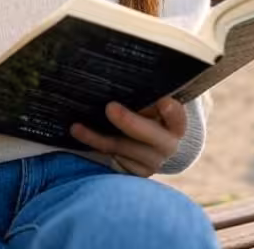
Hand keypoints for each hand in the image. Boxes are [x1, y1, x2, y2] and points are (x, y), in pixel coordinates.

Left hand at [69, 96, 186, 176]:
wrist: (155, 141)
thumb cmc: (151, 110)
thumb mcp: (153, 101)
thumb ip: (145, 94)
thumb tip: (122, 80)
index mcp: (176, 124)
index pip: (177, 117)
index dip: (171, 111)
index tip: (163, 101)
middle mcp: (167, 146)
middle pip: (150, 136)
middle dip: (129, 122)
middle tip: (110, 107)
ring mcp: (151, 162)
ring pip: (124, 149)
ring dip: (99, 138)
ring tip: (76, 127)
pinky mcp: (135, 172)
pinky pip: (113, 160)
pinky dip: (97, 147)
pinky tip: (82, 137)